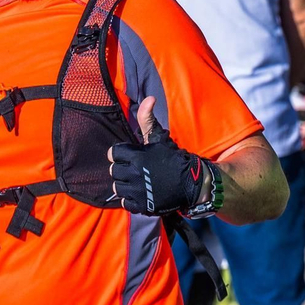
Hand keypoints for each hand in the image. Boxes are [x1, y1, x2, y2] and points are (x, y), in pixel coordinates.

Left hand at [107, 97, 211, 215]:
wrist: (191, 182)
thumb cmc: (173, 157)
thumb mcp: (159, 137)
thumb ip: (147, 119)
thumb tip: (149, 98)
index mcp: (136, 157)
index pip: (113, 153)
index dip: (119, 153)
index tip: (127, 155)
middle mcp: (134, 175)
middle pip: (113, 171)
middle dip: (122, 168)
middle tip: (133, 168)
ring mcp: (138, 192)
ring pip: (117, 187)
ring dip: (124, 184)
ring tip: (134, 181)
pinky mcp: (142, 206)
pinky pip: (124, 203)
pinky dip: (129, 199)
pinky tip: (138, 193)